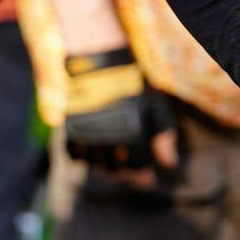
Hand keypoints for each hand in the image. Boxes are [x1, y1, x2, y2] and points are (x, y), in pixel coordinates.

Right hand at [63, 47, 177, 174]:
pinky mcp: (70, 127)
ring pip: (94, 165)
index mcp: (131, 131)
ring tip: (114, 162)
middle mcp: (108, 135)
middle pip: (115, 169)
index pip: (136, 165)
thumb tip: (169, 164)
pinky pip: (74, 154)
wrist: (99, 60)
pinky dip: (83, 158)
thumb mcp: (154, 105)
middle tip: (131, 171)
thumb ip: (164, 135)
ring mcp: (87, 132)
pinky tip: (94, 153)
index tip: (147, 179)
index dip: (143, 175)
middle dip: (125, 173)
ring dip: (105, 168)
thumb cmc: (131, 82)